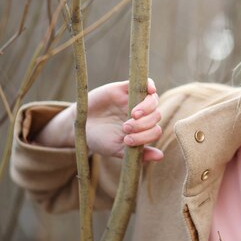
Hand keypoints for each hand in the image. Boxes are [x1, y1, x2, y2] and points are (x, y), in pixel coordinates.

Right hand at [35, 79, 162, 161]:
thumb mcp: (117, 149)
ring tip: (133, 115)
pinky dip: (150, 85)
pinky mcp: (125, 88)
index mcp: (142, 130)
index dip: (146, 136)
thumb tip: (160, 156)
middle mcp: (141, 115)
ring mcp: (134, 100)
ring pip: (153, 100)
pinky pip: (145, 83)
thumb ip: (139, 153)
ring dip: (147, 108)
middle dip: (143, 124)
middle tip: (125, 128)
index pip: (155, 131)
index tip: (127, 140)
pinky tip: (150, 91)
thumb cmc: (99, 139)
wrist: (80, 125)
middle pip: (156, 116)